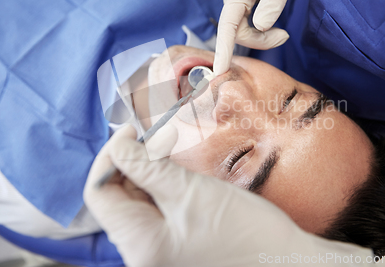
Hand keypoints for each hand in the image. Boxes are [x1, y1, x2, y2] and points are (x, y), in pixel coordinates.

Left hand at [84, 125, 372, 266]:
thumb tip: (118, 144)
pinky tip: (179, 175)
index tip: (131, 131)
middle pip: (116, 199)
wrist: (284, 263)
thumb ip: (147, 168)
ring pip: (137, 204)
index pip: (99, 193)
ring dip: (147, 174)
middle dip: (130, 163)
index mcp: (139, 245)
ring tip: (170, 154)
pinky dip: (162, 190)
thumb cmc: (245, 231)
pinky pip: (155, 214)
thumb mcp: (191, 192)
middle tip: (153, 137)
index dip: (110, 155)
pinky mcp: (174, 248)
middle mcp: (141, 254)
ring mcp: (157, 253)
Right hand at [213, 0, 308, 75]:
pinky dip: (261, 34)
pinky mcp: (241, 6)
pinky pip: (245, 27)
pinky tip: (276, 30)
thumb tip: (260, 27)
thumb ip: (273, 3)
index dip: (223, 48)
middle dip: (260, 41)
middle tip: (285, 36)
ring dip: (262, 39)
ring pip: (241, 32)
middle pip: (236, 32)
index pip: (227, 23)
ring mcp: (235, 0)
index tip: (219, 70)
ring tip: (283, 34)